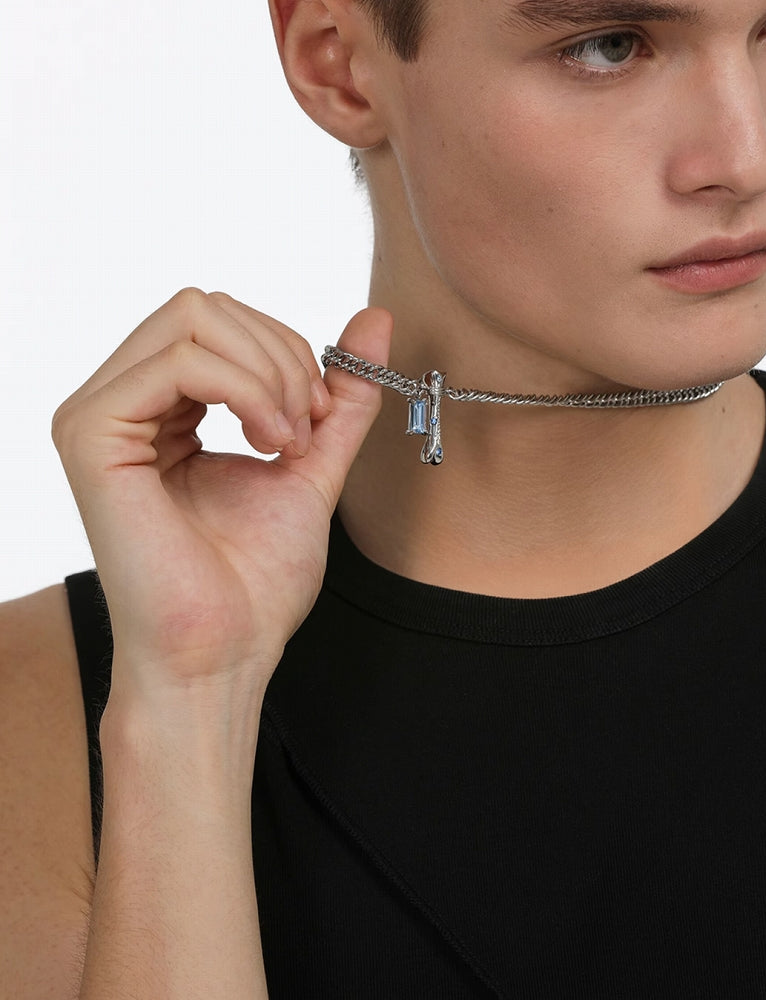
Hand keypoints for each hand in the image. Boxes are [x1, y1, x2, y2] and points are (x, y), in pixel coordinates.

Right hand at [52, 288, 391, 705]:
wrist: (224, 652)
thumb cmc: (255, 581)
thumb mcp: (313, 464)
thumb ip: (342, 394)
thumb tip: (375, 319)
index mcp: (159, 409)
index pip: (219, 320)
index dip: (285, 352)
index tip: (318, 419)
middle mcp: (120, 402)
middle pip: (205, 306)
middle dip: (281, 356)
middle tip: (305, 427)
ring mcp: (98, 414)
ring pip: (194, 316)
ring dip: (269, 373)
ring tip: (286, 442)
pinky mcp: (91, 433)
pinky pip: (183, 360)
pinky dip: (246, 390)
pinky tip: (266, 444)